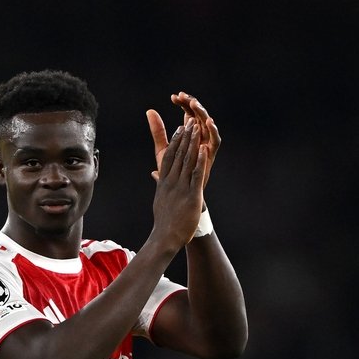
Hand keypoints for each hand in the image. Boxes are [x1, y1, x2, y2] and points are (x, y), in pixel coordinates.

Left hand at [146, 92, 220, 185]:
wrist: (178, 193)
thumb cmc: (172, 171)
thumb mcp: (164, 148)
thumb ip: (158, 131)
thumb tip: (149, 111)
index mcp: (190, 134)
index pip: (188, 113)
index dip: (183, 104)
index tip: (173, 96)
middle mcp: (200, 138)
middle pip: (198, 116)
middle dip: (192, 104)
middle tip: (183, 96)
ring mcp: (207, 145)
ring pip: (208, 125)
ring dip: (202, 113)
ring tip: (194, 103)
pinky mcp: (211, 155)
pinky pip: (216, 141)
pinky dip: (213, 130)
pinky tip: (208, 121)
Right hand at [151, 120, 207, 248]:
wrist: (165, 237)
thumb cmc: (164, 223)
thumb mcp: (159, 200)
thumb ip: (160, 186)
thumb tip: (156, 177)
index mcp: (164, 183)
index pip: (168, 158)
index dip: (174, 142)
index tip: (179, 130)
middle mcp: (171, 182)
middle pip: (178, 155)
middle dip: (185, 137)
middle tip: (190, 122)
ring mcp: (180, 188)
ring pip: (187, 161)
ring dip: (192, 143)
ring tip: (196, 128)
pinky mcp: (191, 195)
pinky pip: (196, 175)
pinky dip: (199, 161)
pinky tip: (203, 149)